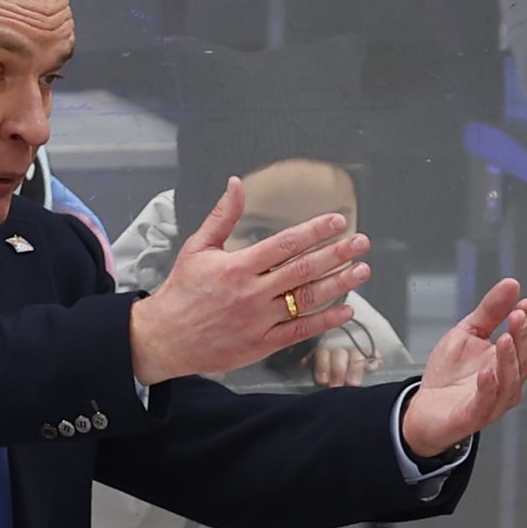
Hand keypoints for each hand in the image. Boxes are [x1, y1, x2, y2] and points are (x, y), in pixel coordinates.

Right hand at [130, 177, 372, 383]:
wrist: (165, 338)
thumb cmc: (181, 291)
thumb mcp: (197, 248)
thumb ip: (221, 216)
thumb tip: (236, 184)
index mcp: (236, 266)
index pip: (285, 244)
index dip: (315, 231)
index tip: (337, 221)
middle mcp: (251, 293)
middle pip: (303, 270)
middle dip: (336, 254)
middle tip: (361, 243)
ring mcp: (258, 320)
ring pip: (306, 300)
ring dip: (338, 284)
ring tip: (361, 271)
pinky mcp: (261, 343)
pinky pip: (299, 331)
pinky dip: (325, 321)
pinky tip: (345, 310)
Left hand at [402, 278, 526, 456]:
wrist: (424, 409)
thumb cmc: (449, 374)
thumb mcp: (466, 334)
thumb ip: (489, 312)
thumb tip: (511, 284)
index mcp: (507, 363)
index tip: (524, 303)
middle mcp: (507, 383)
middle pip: (522, 360)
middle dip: (521, 337)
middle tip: (517, 315)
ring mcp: (493, 402)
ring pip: (510, 382)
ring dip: (509, 360)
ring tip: (504, 338)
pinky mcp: (473, 416)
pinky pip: (486, 402)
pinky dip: (488, 387)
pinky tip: (486, 372)